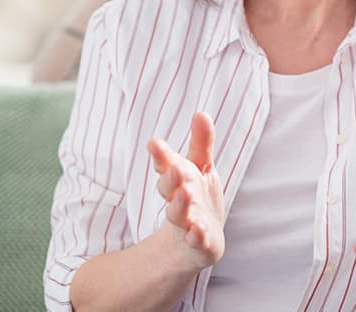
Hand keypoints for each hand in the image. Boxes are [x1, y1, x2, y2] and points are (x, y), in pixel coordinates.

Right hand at [147, 112, 225, 270]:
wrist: (196, 241)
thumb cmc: (196, 196)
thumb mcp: (200, 167)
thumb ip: (200, 142)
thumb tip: (201, 112)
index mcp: (177, 180)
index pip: (166, 165)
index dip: (161, 155)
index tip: (154, 143)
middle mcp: (178, 200)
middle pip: (171, 188)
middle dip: (171, 178)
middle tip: (174, 168)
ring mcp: (187, 222)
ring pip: (180, 214)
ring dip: (181, 204)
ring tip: (185, 193)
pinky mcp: (199, 242)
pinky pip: (197, 240)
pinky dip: (196, 235)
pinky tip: (198, 230)